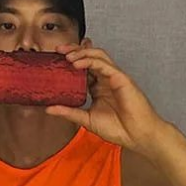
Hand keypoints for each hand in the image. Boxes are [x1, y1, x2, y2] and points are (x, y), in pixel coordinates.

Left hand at [46, 43, 165, 151]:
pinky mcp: (121, 78)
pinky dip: (90, 61)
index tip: (54, 59)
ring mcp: (114, 77)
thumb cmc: (118, 129)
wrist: (136, 136)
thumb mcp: (86, 120)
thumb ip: (69, 112)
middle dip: (73, 50)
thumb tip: (48, 109)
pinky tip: (77, 63)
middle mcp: (105, 79)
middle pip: (89, 57)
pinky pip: (104, 64)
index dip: (70, 61)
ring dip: (81, 52)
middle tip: (58, 50)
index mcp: (98, 88)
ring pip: (97, 55)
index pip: (83, 68)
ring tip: (66, 55)